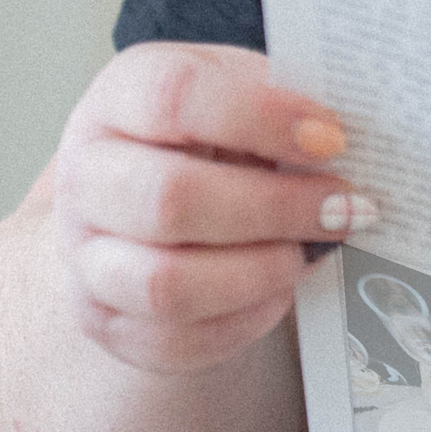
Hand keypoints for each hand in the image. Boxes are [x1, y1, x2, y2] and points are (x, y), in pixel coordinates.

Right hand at [51, 42, 374, 377]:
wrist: (135, 199)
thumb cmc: (203, 137)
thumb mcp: (234, 91)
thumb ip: (281, 101)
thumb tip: (346, 138)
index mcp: (118, 98)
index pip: (173, 96)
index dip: (261, 117)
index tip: (331, 138)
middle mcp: (84, 177)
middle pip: (169, 199)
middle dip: (275, 208)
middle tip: (344, 207)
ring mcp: (85, 256)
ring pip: (167, 283)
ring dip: (260, 271)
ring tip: (311, 251)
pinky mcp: (105, 321)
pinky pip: (175, 340)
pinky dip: (244, 320)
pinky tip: (281, 289)